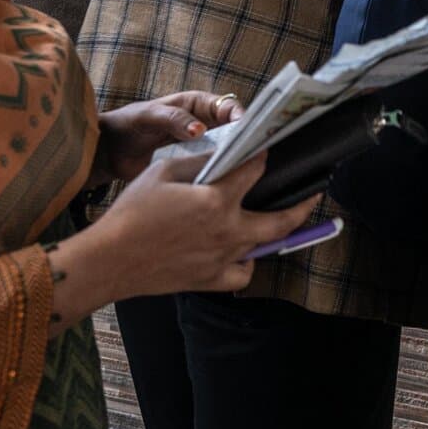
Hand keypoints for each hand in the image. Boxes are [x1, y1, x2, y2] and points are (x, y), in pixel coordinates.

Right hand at [59, 153, 317, 313]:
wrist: (111, 259)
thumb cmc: (133, 212)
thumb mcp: (163, 172)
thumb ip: (197, 162)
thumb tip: (220, 156)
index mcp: (216, 201)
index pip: (254, 172)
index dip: (263, 156)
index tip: (270, 147)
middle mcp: (227, 232)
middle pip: (280, 220)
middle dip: (303, 205)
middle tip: (316, 193)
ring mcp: (221, 260)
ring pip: (263, 248)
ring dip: (275, 233)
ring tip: (280, 219)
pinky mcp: (209, 281)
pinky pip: (241, 274)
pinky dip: (246, 262)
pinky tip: (241, 250)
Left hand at [95, 91, 241, 184]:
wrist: (109, 152)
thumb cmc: (128, 124)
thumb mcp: (149, 116)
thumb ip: (174, 119)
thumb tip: (200, 130)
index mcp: (195, 104)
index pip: (226, 107)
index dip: (240, 116)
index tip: (247, 130)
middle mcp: (201, 124)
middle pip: (231, 130)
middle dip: (243, 140)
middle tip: (251, 154)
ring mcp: (197, 147)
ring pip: (224, 152)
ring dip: (231, 160)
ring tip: (240, 173)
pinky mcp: (190, 167)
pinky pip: (209, 169)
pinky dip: (217, 175)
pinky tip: (221, 185)